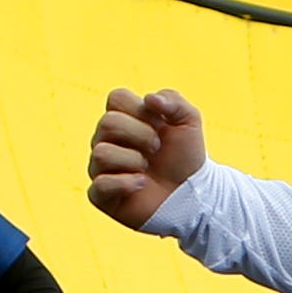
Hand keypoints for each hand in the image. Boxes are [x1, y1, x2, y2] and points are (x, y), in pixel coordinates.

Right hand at [85, 87, 204, 228]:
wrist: (191, 195)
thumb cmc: (185, 157)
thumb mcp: (189, 121)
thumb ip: (173, 100)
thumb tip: (149, 99)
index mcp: (123, 119)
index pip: (116, 98)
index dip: (141, 109)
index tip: (160, 124)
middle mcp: (106, 140)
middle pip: (107, 122)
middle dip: (141, 134)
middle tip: (158, 148)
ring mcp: (100, 167)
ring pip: (101, 153)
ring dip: (133, 160)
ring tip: (147, 169)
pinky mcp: (100, 195)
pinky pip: (100, 184)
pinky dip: (126, 184)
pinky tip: (141, 185)